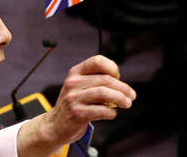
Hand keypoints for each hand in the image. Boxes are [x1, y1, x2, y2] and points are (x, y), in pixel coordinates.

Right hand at [17, 55, 135, 155]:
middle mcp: (73, 83)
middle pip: (105, 79)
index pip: (97, 61)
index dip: (112, 68)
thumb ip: (96, 80)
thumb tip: (120, 83)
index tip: (118, 78)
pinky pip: (101, 111)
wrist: (55, 125)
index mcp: (75, 72)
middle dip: (123, 88)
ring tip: (127, 103)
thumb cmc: (73, 104)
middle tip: (131, 95)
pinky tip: (111, 114)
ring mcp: (73, 98)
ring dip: (120, 99)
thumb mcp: (79, 86)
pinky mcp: (77, 113)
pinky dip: (111, 113)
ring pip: (104, 93)